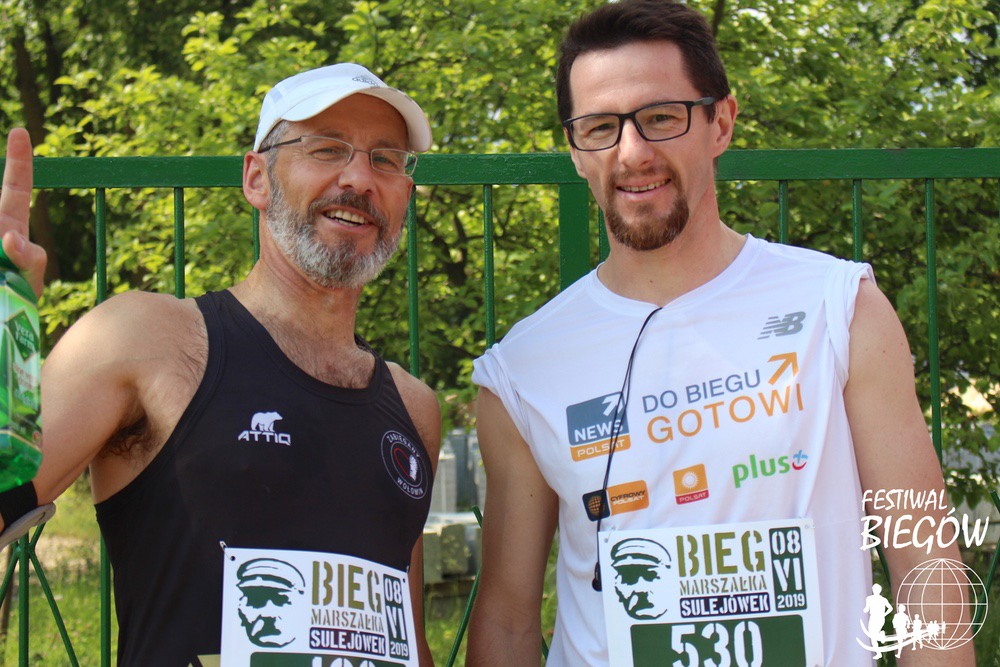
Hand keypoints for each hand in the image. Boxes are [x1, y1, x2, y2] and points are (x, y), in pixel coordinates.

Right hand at [0, 128, 46, 297]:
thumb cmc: (15, 306)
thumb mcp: (29, 284)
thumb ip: (27, 261)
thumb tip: (10, 237)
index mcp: (9, 226)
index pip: (16, 188)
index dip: (19, 161)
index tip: (21, 131)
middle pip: (4, 210)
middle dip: (11, 230)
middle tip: (7, 263)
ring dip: (4, 266)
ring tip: (3, 281)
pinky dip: (1, 275)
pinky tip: (2, 280)